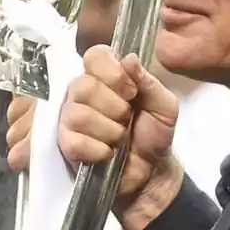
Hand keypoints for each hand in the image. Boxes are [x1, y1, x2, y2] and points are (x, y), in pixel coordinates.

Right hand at [7, 46, 182, 229]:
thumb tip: (129, 59)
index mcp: (105, 77)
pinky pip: (74, 141)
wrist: (151, 173)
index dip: (111, 71)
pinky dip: (97, 150)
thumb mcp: (164, 107)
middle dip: (113, 107)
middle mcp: (82, 93)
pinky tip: (107, 153)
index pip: (94, 56)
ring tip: (119, 139)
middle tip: (126, 118)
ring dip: (108, 131)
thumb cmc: (154, 135)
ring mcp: (69, 118)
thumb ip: (149, 82)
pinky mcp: (65, 144)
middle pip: (83, 86)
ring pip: (78, 115)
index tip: (130, 91)